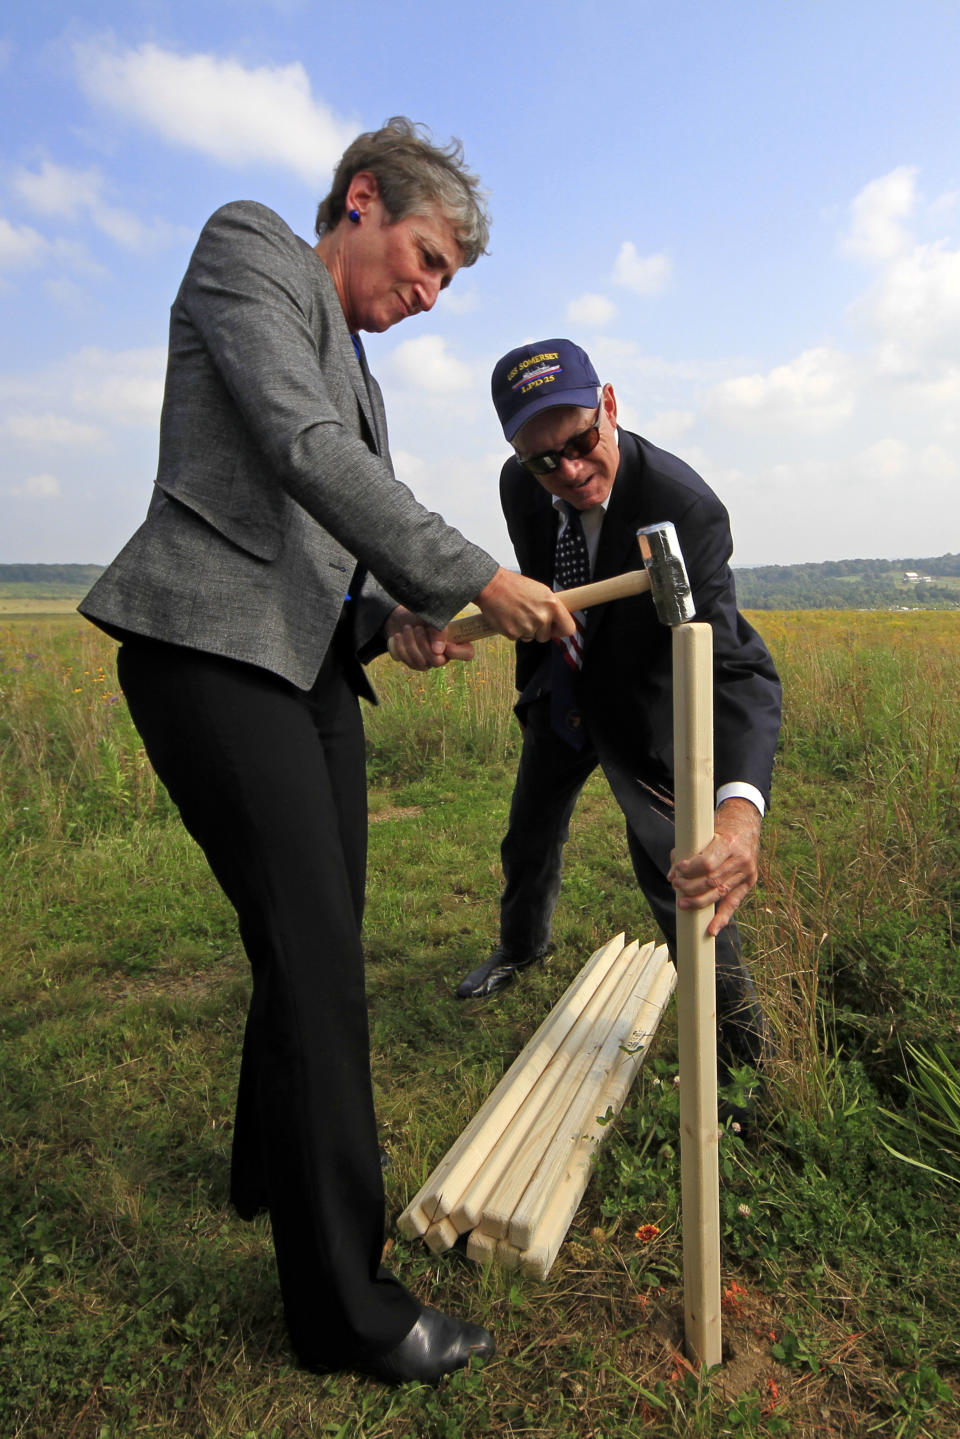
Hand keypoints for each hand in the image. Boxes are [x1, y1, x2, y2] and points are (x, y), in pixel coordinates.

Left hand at [384, 606, 475, 669]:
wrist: (401, 616)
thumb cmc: (422, 612)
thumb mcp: (431, 616)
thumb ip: (439, 630)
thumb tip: (438, 651)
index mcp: (456, 641)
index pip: (467, 653)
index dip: (457, 652)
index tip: (445, 643)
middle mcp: (444, 654)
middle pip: (438, 662)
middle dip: (424, 644)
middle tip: (418, 628)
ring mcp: (429, 660)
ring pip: (421, 662)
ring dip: (410, 644)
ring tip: (407, 628)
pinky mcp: (415, 663)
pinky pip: (409, 663)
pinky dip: (401, 648)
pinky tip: (398, 636)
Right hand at [475, 567, 575, 642]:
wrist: (491, 586)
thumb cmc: (515, 586)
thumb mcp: (541, 591)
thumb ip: (551, 608)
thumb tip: (557, 621)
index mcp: (552, 605)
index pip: (568, 629)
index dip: (560, 630)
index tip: (555, 629)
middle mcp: (542, 617)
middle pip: (546, 636)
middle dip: (538, 630)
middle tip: (527, 616)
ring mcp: (527, 627)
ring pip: (530, 637)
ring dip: (524, 630)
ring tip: (516, 613)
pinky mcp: (513, 633)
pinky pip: (516, 637)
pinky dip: (512, 630)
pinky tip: (508, 617)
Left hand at [667, 797, 761, 935]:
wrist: (746, 825)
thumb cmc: (720, 828)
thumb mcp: (706, 833)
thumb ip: (688, 852)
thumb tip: (672, 874)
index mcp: (729, 843)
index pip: (707, 863)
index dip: (690, 870)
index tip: (678, 870)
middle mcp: (741, 859)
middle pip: (712, 880)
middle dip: (690, 886)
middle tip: (676, 885)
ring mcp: (747, 872)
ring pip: (720, 893)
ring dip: (698, 901)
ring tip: (682, 903)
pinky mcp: (749, 882)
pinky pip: (734, 903)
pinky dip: (722, 918)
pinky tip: (712, 929)